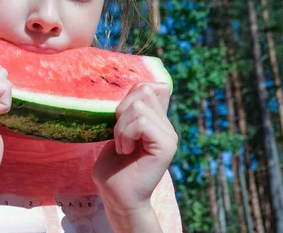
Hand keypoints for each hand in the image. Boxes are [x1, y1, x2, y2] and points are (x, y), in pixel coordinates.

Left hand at [92, 82, 176, 215]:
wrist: (117, 196)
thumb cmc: (113, 167)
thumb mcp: (118, 129)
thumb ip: (129, 109)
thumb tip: (139, 86)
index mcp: (157, 120)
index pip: (151, 86)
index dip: (132, 93)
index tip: (121, 118)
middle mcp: (166, 125)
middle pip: (142, 90)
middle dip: (121, 112)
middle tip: (121, 137)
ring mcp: (169, 134)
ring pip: (139, 106)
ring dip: (121, 127)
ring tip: (123, 147)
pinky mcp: (167, 145)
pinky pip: (142, 122)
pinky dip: (126, 135)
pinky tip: (126, 151)